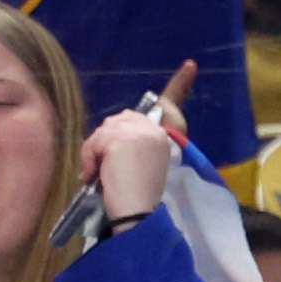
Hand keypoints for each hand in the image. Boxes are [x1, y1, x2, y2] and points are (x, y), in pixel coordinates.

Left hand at [85, 58, 194, 224]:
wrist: (138, 216)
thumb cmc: (137, 199)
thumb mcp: (140, 165)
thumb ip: (132, 144)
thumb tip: (109, 137)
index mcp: (165, 137)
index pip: (172, 102)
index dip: (181, 83)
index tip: (191, 65)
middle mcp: (155, 131)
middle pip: (118, 120)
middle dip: (105, 141)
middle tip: (103, 170)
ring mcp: (139, 133)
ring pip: (104, 130)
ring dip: (94, 152)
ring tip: (100, 176)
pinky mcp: (122, 140)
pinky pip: (95, 141)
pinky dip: (89, 158)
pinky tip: (96, 175)